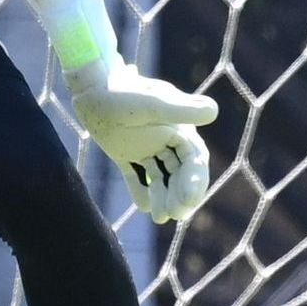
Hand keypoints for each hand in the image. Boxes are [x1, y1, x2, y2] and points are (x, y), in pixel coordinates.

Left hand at [63, 53, 218, 223]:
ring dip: (163, 196)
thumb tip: (214, 112)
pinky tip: (143, 206)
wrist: (92, 88)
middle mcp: (166, 139)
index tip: (189, 200)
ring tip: (159, 217)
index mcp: (178, 128)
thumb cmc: (123, 92)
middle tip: (175, 214)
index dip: (195, 181)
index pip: (194, 160)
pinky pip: (136, 176)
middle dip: (180, 194)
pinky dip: (141, 191)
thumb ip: (181, 111)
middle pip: (180, 173)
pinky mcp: (126, 153)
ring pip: (161, 178)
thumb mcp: (153, 104)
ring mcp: (146, 147)